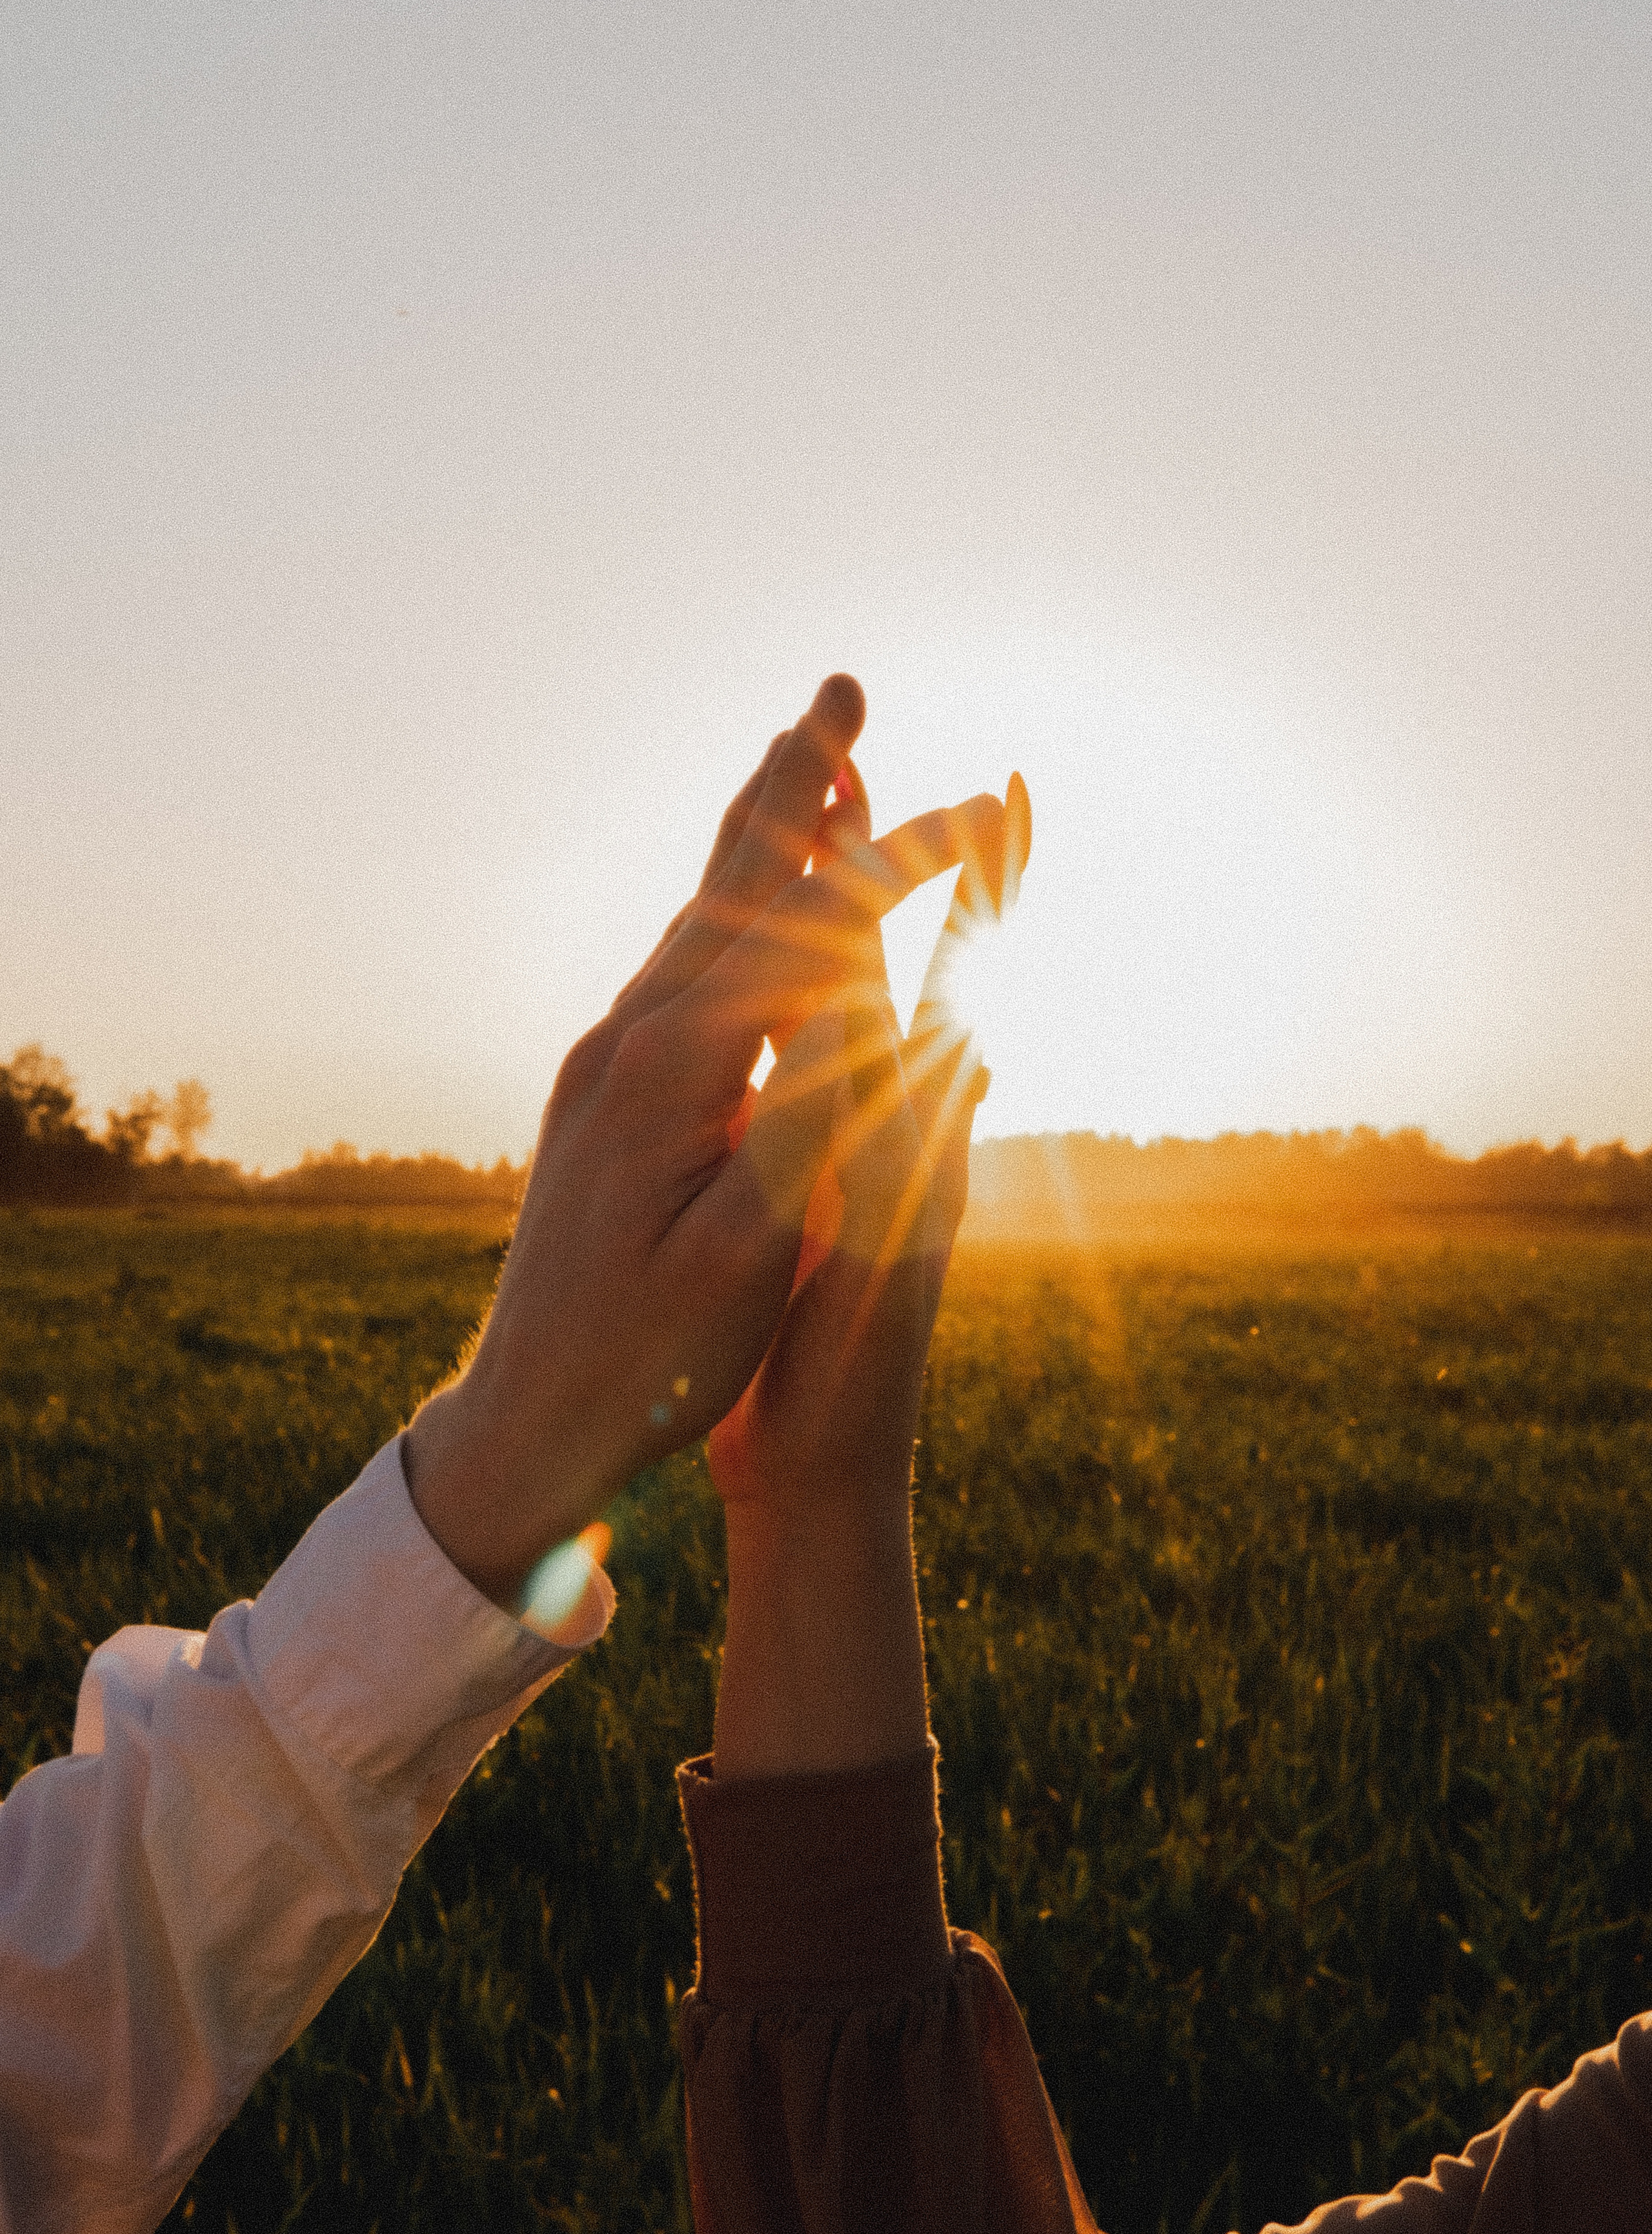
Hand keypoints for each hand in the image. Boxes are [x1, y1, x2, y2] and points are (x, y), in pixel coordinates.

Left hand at [403, 678, 1012, 1613]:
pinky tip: (733, 905)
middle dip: (801, 785)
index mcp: (678, 1072)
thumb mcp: (744, 1260)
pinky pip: (675, 962)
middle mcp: (630, 1041)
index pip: (811, 927)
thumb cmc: (648, 1362)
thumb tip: (869, 1009)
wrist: (525, 1418)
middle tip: (841, 689)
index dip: (905, 858)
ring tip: (794, 761)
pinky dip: (725, 904)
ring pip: (696, 912)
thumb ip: (807, 1130)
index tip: (991, 802)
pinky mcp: (597, 1094)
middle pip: (732, 881)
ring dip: (755, 832)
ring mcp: (604, 1062)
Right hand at [709, 776, 1030, 1778]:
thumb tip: (893, 993)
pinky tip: (777, 989)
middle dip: (897, 865)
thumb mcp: (867, 1232)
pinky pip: (815, 1073)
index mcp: (917, 1129)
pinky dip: (801, 1008)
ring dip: (843, 920)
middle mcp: (904, 1130)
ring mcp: (864, 1160)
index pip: (963, 971)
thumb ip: (871, 1119)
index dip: (987, 879)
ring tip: (826, 838)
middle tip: (866, 762)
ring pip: (855, 1010)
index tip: (1015, 786)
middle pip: (910, 967)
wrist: (828, 1471)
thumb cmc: (846, 1367)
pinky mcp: (818, 1195)